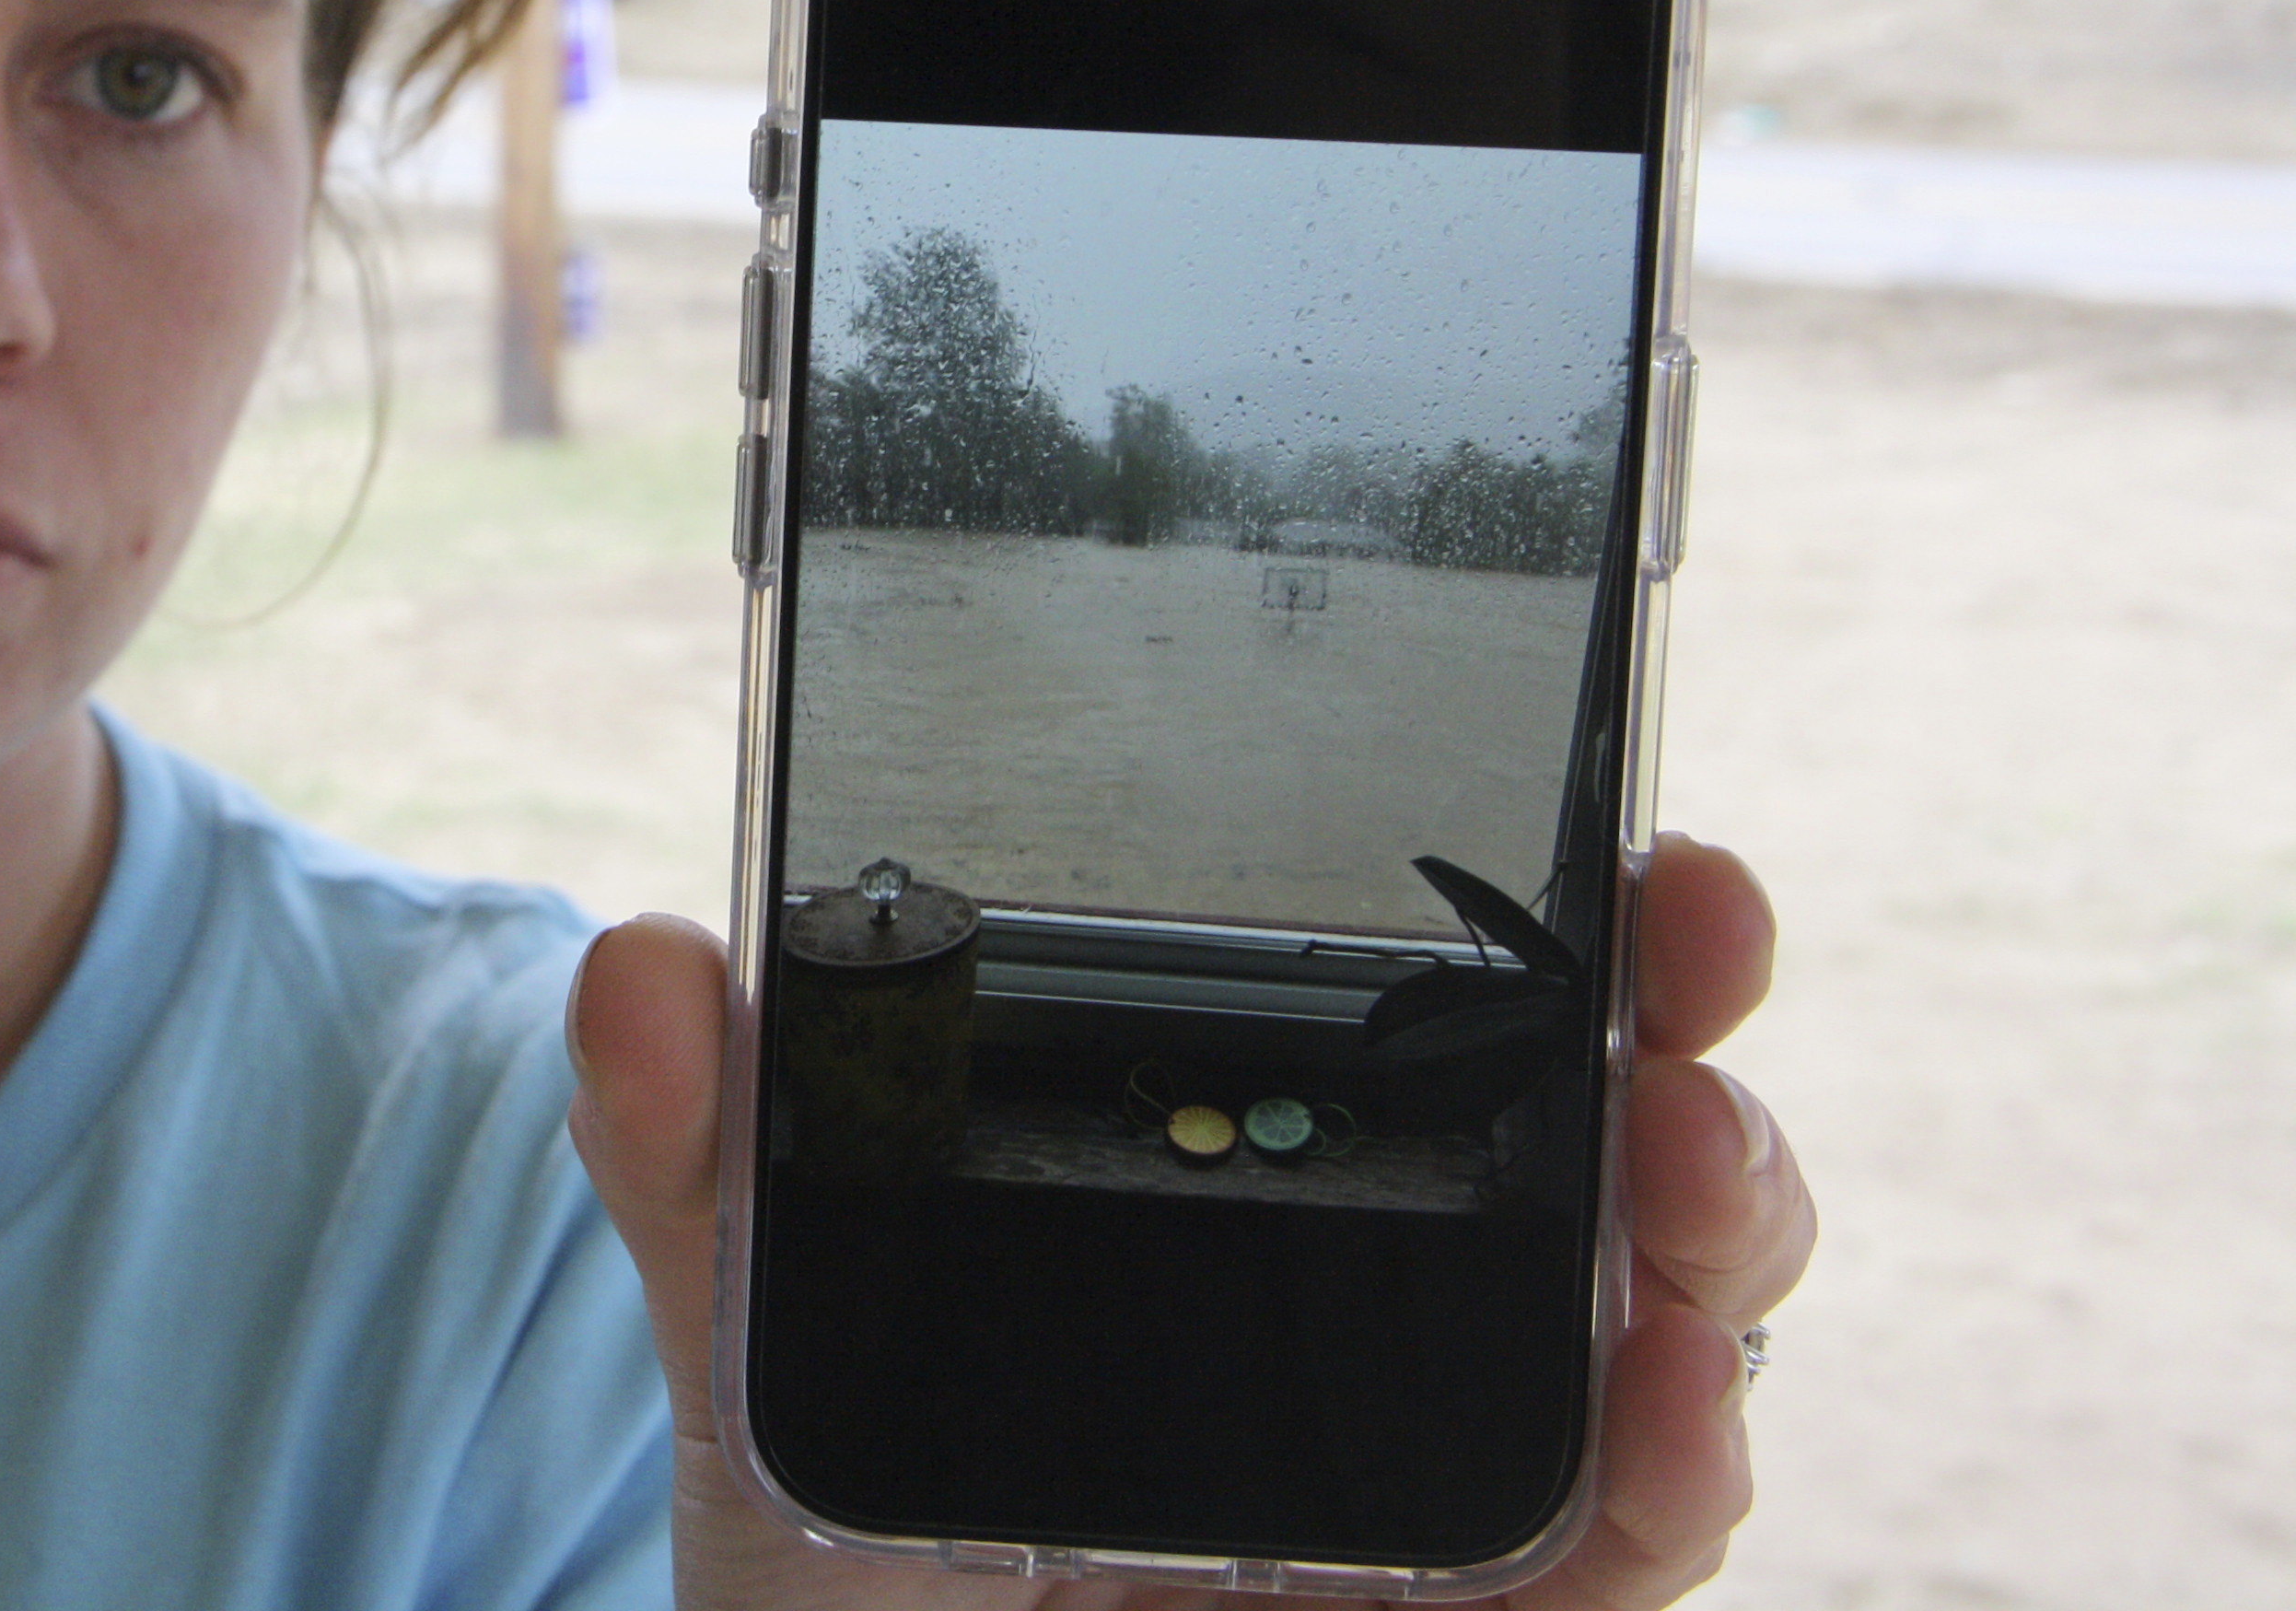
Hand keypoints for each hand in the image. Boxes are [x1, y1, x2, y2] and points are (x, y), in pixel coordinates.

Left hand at [565, 833, 1813, 1608]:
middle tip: (1691, 930)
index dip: (1543, 905)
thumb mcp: (757, 1328)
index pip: (1431, 1005)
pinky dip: (1681, 1473)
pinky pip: (1628, 1548)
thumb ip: (697, 1154)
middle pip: (1600, 1130)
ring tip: (1694, 1154)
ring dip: (1721, 1222)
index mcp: (1250, 1174)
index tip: (1611, 825)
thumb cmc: (846, 1528)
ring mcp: (1456, 1466)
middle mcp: (1390, 1298)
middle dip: (1679, 1016)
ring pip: (1668, 1319)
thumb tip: (642, 965)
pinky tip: (1668, 1413)